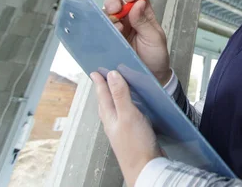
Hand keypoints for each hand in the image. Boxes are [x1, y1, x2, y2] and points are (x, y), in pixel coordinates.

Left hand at [91, 71, 162, 186]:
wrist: (146, 168)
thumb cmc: (136, 145)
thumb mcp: (128, 115)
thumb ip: (120, 95)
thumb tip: (112, 75)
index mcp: (110, 117)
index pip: (103, 95)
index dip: (100, 82)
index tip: (95, 71)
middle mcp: (113, 123)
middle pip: (105, 102)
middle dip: (103, 89)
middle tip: (101, 78)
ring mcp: (122, 130)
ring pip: (114, 110)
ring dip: (114, 98)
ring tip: (114, 90)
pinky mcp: (132, 135)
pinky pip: (125, 116)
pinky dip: (126, 108)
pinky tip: (132, 109)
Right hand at [104, 0, 171, 84]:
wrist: (150, 76)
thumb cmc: (156, 57)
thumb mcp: (154, 39)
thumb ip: (145, 22)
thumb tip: (138, 3)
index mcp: (144, 14)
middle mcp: (129, 19)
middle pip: (118, 2)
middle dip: (114, 2)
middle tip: (116, 10)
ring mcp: (118, 29)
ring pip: (107, 14)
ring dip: (108, 17)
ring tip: (116, 28)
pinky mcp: (109, 39)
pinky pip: (101, 29)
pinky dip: (101, 28)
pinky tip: (106, 33)